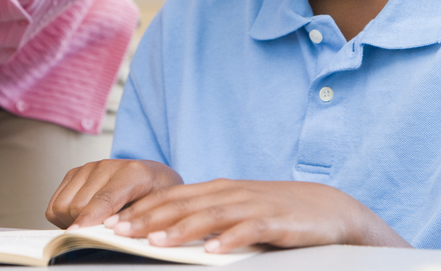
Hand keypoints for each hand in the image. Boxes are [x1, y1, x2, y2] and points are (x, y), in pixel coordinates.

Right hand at [45, 159, 182, 228]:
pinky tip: (82, 216)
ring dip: (71, 221)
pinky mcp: (74, 173)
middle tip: (100, 232)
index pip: (104, 199)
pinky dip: (63, 216)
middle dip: (84, 226)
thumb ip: (134, 222)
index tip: (75, 233)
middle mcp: (107, 165)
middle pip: (78, 206)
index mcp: (133, 173)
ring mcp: (88, 167)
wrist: (152, 177)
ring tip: (93, 223)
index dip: (88, 219)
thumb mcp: (155, 213)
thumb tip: (109, 235)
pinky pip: (55, 204)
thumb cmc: (154, 197)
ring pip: (63, 206)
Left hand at [104, 179, 410, 252]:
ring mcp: (252, 205)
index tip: (113, 221)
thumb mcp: (237, 207)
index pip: (172, 196)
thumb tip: (165, 225)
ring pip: (210, 215)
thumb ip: (206, 212)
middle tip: (121, 231)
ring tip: (156, 241)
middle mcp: (230, 193)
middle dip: (149, 217)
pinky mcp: (275, 222)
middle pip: (183, 204)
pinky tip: (212, 251)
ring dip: (180, 228)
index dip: (141, 208)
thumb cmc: (277, 210)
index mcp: (218, 189)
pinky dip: (228, 239)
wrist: (327, 208)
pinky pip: (248, 230)